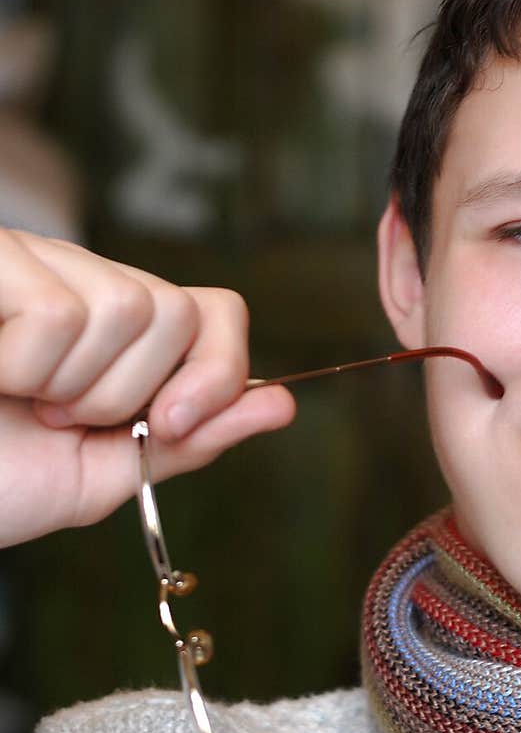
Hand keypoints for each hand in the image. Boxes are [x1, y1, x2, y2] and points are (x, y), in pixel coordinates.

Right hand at [0, 227, 294, 546]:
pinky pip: (59, 312)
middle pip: (176, 312)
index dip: (214, 369)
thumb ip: (189, 439)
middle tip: (56, 413)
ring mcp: (34, 260)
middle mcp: (83, 279)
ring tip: (15, 395)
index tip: (170, 423)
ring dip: (70, 385)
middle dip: (126, 393)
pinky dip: (22, 367)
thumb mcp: (103, 472)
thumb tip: (282, 403)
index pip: (215, 310)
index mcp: (120, 331)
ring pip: (129, 309)